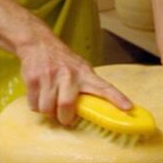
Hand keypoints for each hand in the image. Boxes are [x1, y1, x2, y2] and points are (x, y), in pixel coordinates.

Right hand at [18, 31, 132, 125]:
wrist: (38, 44)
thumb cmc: (62, 61)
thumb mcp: (80, 68)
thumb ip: (87, 86)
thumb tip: (97, 108)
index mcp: (85, 74)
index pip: (104, 87)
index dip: (117, 98)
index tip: (128, 108)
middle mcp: (69, 75)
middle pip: (67, 105)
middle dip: (64, 117)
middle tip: (65, 118)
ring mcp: (50, 76)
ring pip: (47, 109)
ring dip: (48, 112)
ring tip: (50, 104)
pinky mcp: (33, 80)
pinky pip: (34, 105)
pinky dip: (36, 107)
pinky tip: (40, 97)